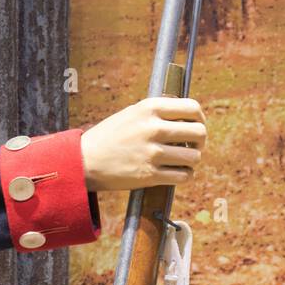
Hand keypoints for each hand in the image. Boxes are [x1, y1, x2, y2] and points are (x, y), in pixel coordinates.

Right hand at [79, 96, 206, 190]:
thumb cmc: (110, 136)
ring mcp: (153, 153)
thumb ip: (158, 113)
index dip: (200, 118)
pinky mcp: (150, 175)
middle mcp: (153, 128)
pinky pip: (184, 176)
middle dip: (199, 141)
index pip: (193, 108)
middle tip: (192, 146)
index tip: (196, 126)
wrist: (84, 161)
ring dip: (191, 160)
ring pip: (194, 157)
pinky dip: (184, 175)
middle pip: (199, 133)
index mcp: (150, 108)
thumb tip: (189, 117)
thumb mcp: (132, 114)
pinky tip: (175, 172)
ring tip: (181, 161)